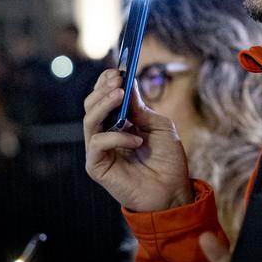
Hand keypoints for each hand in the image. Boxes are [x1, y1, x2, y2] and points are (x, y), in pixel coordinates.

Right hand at [83, 68, 192, 211]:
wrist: (172, 191)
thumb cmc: (167, 160)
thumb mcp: (160, 126)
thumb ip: (141, 108)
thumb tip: (127, 83)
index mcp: (119, 122)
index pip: (104, 98)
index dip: (107, 82)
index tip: (118, 70)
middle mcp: (105, 134)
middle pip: (91, 106)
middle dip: (102, 89)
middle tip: (118, 79)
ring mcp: (99, 150)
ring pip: (88, 121)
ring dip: (104, 104)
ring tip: (120, 94)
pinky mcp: (97, 166)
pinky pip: (97, 144)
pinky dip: (116, 136)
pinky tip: (136, 139)